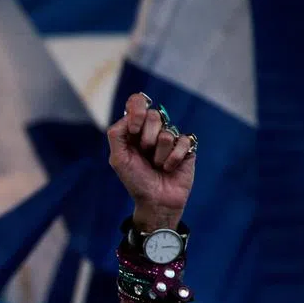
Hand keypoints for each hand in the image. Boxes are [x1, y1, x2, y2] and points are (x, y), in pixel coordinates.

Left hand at [107, 93, 195, 230]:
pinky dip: (173, 159)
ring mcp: (171, 137)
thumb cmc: (136, 180)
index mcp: (135, 129)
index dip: (137, 111)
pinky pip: (183, 141)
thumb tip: (128, 116)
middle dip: (147, 139)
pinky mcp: (186, 147)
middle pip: (154, 115)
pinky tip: (169, 168)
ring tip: (157, 165)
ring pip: (167, 132)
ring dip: (159, 155)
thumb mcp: (118, 159)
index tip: (135, 130)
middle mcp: (153, 130)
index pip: (137, 102)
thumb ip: (117, 134)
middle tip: (145, 154)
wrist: (156, 201)